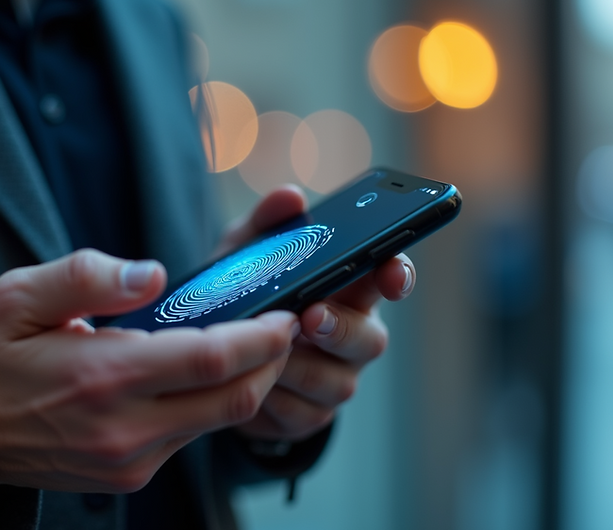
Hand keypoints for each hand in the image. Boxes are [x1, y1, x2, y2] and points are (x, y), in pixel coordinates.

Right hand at [0, 249, 297, 491]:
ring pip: (219, 422)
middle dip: (272, 362)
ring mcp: (130, 459)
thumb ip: (89, 276)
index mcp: (104, 375)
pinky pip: (191, 438)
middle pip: (234, 399)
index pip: (211, 358)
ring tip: (250, 346)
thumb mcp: (21, 296)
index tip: (284, 313)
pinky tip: (205, 376)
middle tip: (282, 327)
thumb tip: (153, 274)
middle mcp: (125, 427)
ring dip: (246, 384)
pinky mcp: (130, 474)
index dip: (261, 336)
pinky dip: (212, 405)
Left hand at [223, 185, 415, 441]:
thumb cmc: (244, 294)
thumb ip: (266, 224)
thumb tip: (290, 196)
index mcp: (348, 289)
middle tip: (310, 316)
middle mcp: (353, 335)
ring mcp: (335, 378)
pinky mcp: (310, 415)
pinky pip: (301, 413)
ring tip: (263, 350)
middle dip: (341, 328)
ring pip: (336, 381)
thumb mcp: (245, 254)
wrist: (215, 358)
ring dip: (297, 366)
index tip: (390, 272)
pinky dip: (274, 398)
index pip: (389, 278)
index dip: (397, 275)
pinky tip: (252, 381)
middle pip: (370, 339)